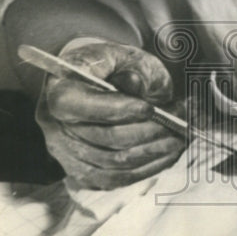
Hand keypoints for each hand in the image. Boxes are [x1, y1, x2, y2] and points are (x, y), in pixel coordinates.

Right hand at [36, 38, 186, 189]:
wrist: (98, 83)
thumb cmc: (112, 67)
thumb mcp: (123, 56)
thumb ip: (131, 70)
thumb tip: (135, 86)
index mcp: (59, 89)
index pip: (78, 105)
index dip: (116, 109)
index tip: (151, 108)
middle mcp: (55, 125)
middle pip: (104, 137)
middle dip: (150, 131)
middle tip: (181, 120)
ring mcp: (66, 153)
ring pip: (114, 162)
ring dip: (154, 151)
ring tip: (181, 136)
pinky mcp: (82, 172)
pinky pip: (116, 179)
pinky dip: (147, 168)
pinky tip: (167, 153)